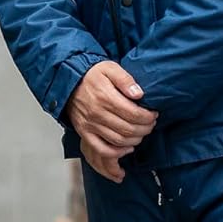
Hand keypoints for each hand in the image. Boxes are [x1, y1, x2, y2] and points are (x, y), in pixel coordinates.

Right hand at [67, 61, 156, 183]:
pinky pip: (101, 149)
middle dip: (145, 129)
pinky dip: (116, 152)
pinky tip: (127, 148)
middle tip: (151, 124)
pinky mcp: (84, 133)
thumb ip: (125, 79)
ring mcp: (90, 125)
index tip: (153, 115)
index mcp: (105, 97)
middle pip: (129, 129)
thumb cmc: (91, 75)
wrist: (69, 82)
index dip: (148, 117)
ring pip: (119, 141)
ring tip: (141, 133)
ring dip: (135, 140)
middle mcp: (97, 113)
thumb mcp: (110, 68)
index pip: (134, 114)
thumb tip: (139, 94)